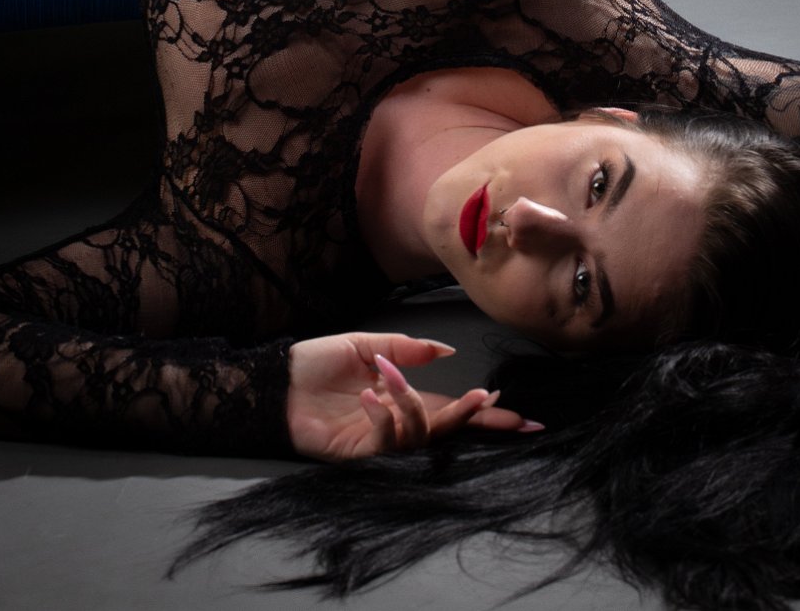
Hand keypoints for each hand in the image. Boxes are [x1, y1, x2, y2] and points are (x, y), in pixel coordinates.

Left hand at [285, 331, 540, 459]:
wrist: (278, 383)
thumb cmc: (317, 365)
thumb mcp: (367, 346)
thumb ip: (407, 349)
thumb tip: (447, 351)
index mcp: (404, 398)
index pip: (453, 409)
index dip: (484, 413)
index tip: (520, 415)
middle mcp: (398, 423)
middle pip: (448, 430)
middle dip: (476, 420)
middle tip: (495, 405)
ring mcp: (379, 442)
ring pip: (419, 435)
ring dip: (411, 403)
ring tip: (388, 377)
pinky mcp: (357, 453)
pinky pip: (384, 441)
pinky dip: (382, 417)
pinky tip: (368, 396)